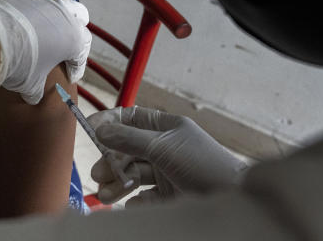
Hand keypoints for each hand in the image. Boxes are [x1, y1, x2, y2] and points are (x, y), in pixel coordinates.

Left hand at [0, 0, 91, 104]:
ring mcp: (47, 3)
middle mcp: (66, 19)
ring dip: (71, 13)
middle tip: (70, 46)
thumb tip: (35, 98)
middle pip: (79, 25)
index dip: (77, 66)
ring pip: (67, 5)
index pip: (81, 54)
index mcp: (73, 42)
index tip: (70, 75)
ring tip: (71, 18)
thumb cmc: (17, 67)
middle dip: (78, 36)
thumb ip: (38, 90)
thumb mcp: (31, 86)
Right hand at [88, 106, 247, 204]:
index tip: (90, 130)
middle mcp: (165, 147)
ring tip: (106, 194)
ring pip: (133, 174)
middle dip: (111, 160)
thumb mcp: (162, 146)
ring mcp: (167, 172)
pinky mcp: (170, 195)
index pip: (131, 119)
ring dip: (117, 183)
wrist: (232, 198)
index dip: (110, 122)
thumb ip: (129, 138)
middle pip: (127, 150)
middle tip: (99, 174)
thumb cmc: (203, 165)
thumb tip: (101, 128)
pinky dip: (136, 201)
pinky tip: (135, 204)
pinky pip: (144, 197)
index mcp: (166, 127)